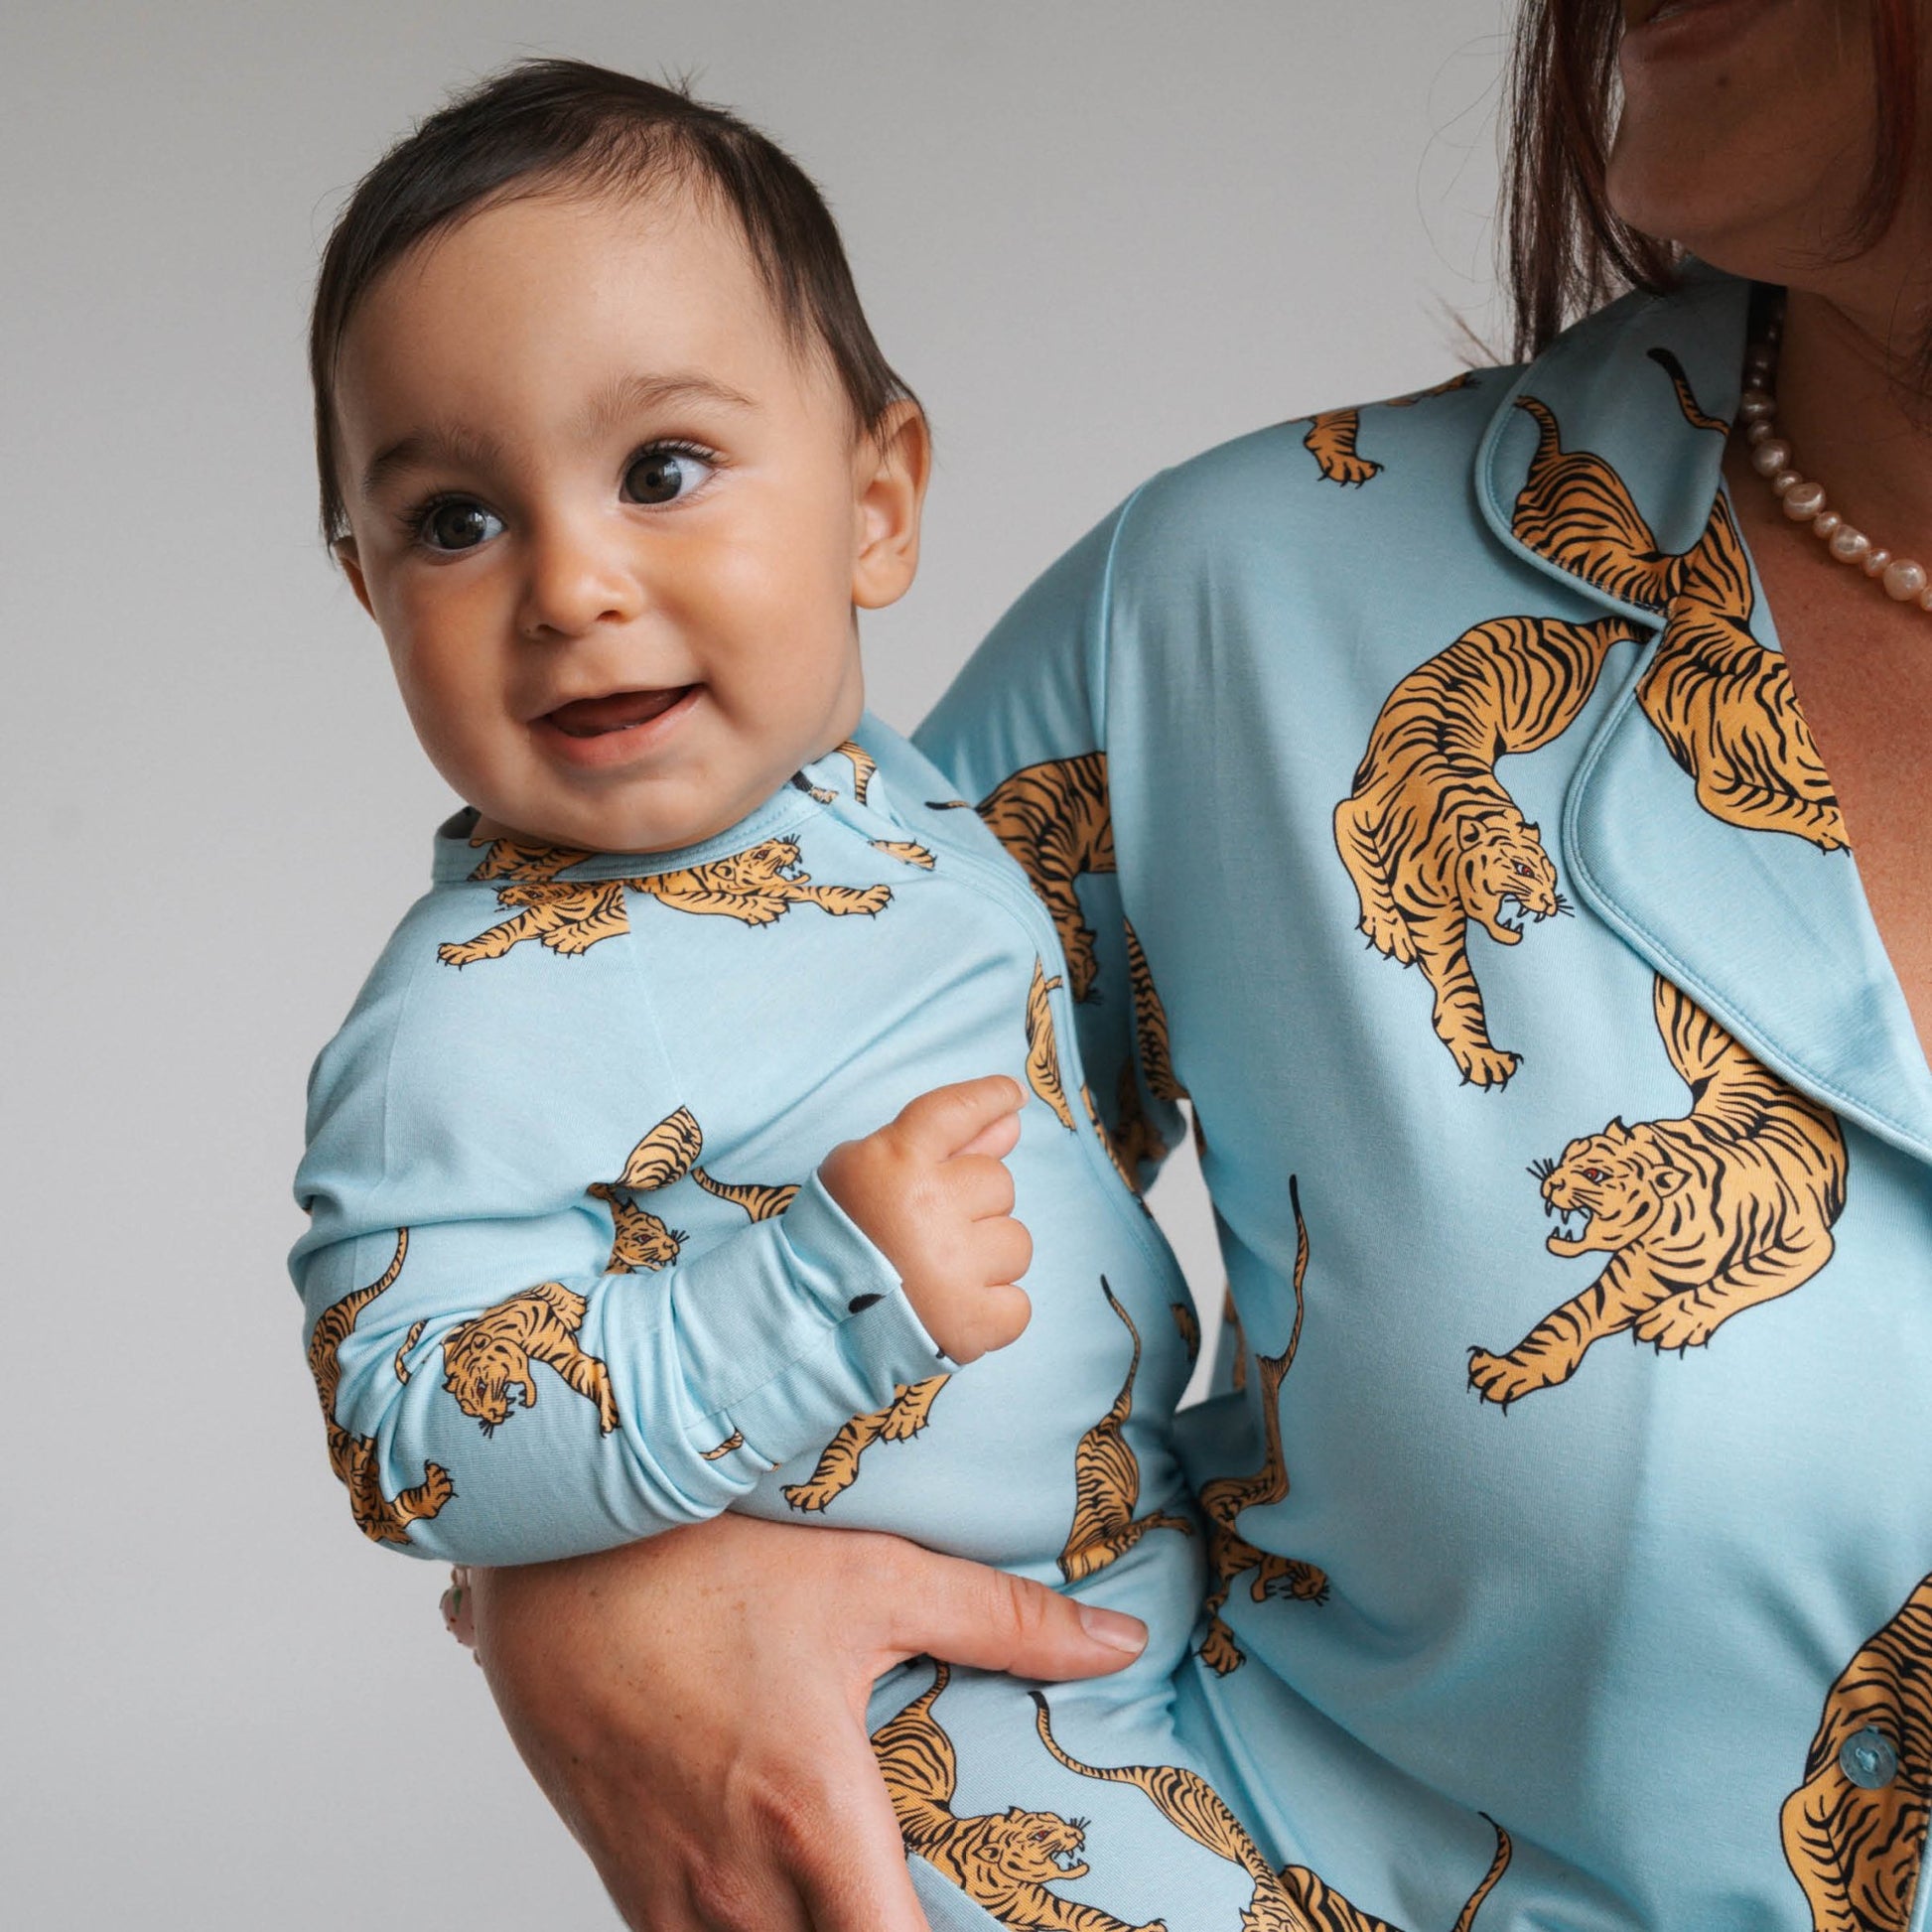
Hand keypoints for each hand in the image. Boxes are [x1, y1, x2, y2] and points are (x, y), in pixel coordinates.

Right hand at [466, 1517, 1146, 1931]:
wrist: (548, 1555)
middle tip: (911, 1897)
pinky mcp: (621, 1878)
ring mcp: (669, 1891)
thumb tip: (1119, 1641)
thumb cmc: (707, 1558)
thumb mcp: (872, 1576)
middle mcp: (737, 1880)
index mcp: (813, 1817)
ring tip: (850, 1900)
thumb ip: (1004, 1621)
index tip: (996, 1924)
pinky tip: (777, 1902)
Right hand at [819, 1074, 1031, 1362]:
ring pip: (1015, 1242)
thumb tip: (1012, 1122)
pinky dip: (991, 1310)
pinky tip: (954, 1306)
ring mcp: (956, 1266)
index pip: (959, 1110)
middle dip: (973, 1205)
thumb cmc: (841, 1233)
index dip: (989, 1097)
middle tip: (930, 1231)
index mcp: (899, 1161)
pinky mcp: (972, 1321)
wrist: (812, 1319)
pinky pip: (1017, 1303)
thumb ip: (944, 1139)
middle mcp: (932, 1206)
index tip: (1010, 1096)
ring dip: (986, 1258)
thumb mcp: (867, 1167)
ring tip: (939, 1272)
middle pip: (998, 1183)